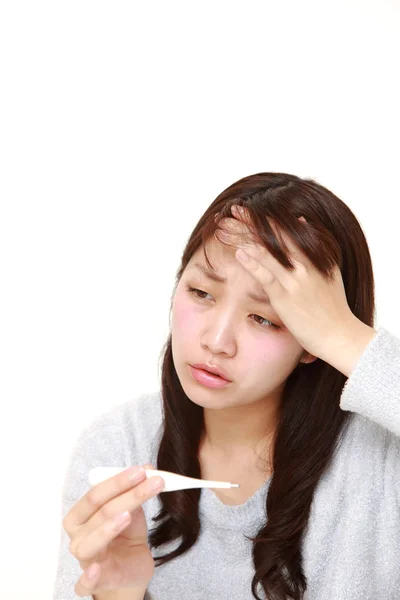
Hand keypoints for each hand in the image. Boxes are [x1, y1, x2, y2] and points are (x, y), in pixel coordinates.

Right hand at [63, 463, 163, 596]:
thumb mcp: (132, 511)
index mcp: (80, 515)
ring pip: (90, 543)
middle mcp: (78, 536)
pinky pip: (85, 583)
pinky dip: (87, 577)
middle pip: (100, 512)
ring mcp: (85, 560)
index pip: (96, 494)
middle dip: (126, 495)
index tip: (142, 470)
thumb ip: (135, 492)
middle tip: (151, 481)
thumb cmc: (126, 535)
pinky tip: (95, 569)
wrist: (131, 567)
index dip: (118, 481)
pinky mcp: (96, 582)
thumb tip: (150, 469)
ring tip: (127, 515)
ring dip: (107, 528)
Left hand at [215, 205, 355, 360]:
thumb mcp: (329, 270)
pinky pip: (266, 276)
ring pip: (266, 252)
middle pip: (274, 236)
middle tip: (233, 208)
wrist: (338, 334)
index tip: (249, 209)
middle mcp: (304, 264)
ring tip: (226, 227)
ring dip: (244, 238)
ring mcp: (294, 279)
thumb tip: (301, 220)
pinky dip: (252, 263)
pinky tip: (239, 253)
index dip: (266, 218)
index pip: (286, 229)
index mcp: (315, 255)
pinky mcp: (285, 297)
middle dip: (252, 221)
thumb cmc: (333, 306)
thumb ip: (316, 246)